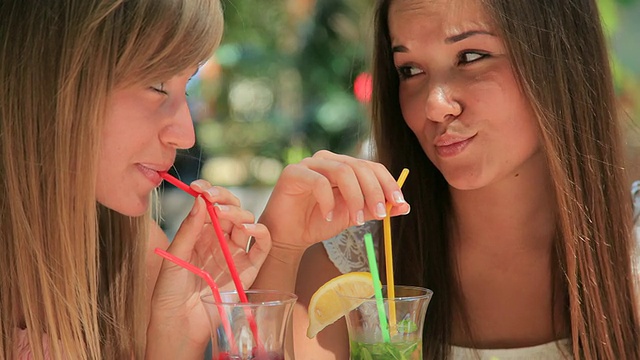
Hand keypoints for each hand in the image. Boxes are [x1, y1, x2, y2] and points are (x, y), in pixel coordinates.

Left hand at [148, 180, 270, 355]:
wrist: (178, 324)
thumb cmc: (169, 294)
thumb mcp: (174, 257)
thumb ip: (189, 229)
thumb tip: (200, 200)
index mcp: (199, 234)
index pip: (210, 205)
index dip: (209, 192)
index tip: (200, 187)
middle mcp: (219, 240)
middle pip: (231, 209)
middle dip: (224, 198)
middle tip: (213, 198)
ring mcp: (235, 254)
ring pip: (247, 222)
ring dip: (239, 213)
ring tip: (223, 215)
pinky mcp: (249, 269)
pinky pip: (262, 246)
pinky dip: (260, 232)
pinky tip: (246, 228)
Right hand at [259, 150, 409, 251]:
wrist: (288, 236)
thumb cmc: (319, 222)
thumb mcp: (354, 216)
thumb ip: (375, 209)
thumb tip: (405, 206)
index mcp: (344, 166)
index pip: (371, 166)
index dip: (388, 183)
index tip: (399, 202)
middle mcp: (328, 160)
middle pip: (359, 167)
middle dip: (374, 191)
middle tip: (381, 214)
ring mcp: (309, 164)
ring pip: (342, 171)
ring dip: (355, 197)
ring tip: (357, 220)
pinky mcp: (293, 173)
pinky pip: (317, 182)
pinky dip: (328, 201)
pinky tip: (328, 216)